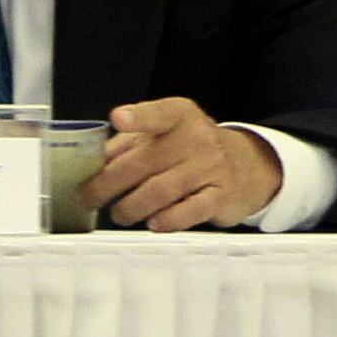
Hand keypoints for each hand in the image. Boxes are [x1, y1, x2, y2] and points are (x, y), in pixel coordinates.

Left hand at [85, 98, 286, 231]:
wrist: (247, 166)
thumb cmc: (192, 151)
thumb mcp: (165, 135)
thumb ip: (128, 144)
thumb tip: (92, 165)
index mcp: (180, 116)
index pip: (159, 113)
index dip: (139, 117)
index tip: (119, 118)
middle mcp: (198, 138)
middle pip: (143, 163)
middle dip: (107, 185)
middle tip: (89, 198)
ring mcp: (211, 167)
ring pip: (159, 192)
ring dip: (129, 208)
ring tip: (120, 214)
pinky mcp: (219, 196)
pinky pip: (187, 212)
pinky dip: (165, 221)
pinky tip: (153, 222)